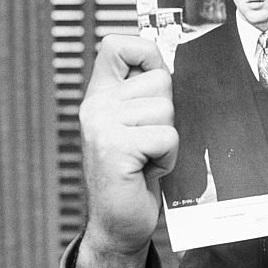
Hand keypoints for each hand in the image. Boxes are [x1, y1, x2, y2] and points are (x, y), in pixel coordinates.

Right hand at [79, 35, 176, 259]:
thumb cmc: (137, 172)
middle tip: (149, 141)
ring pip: (166, 109)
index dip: (146, 53)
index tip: (153, 80)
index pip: (117, 44)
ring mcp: (100, 125)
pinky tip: (148, 170)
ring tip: (148, 157)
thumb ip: (146, 93)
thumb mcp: (140, 124)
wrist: (119, 223)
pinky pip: (166, 137)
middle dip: (169, 113)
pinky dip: (168, 157)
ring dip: (168, 138)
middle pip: (161, 79)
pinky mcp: (114, 147)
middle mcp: (95, 105)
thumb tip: (172, 60)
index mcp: (100, 94)